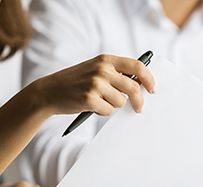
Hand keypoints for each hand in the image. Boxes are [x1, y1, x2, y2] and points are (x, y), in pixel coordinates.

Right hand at [32, 54, 154, 115]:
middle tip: (139, 109)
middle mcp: (102, 69)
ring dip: (114, 106)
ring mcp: (95, 84)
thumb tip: (141, 85)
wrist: (49, 91)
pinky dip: (103, 112)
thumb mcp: (95, 69)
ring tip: (100, 101)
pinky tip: (92, 107)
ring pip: (121, 102)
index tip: (153, 89)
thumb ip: (116, 74)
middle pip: (134, 87)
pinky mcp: (89, 99)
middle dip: (139, 101)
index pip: (137, 65)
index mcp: (106, 59)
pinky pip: (109, 111)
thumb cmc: (76, 82)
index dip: (149, 78)